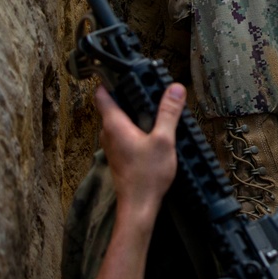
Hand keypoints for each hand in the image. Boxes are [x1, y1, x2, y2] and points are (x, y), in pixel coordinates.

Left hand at [95, 82, 184, 224]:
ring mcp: (112, 145)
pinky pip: (125, 133)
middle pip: (114, 105)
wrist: (138, 206)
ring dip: (135, 113)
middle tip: (151, 87)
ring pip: (120, 120)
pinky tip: (154, 131)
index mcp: (114, 124)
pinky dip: (137, 127)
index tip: (126, 72)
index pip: (102, 93)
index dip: (111, 79)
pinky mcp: (120, 155)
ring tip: (157, 108)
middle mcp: (108, 133)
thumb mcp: (163, 140)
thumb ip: (169, 113)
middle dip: (130, 95)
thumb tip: (175, 88)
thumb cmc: (147, 176)